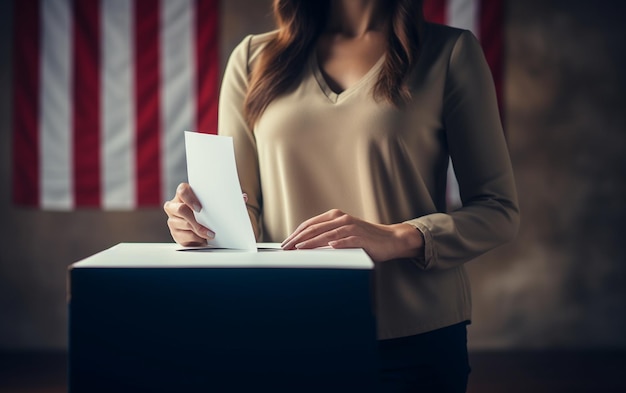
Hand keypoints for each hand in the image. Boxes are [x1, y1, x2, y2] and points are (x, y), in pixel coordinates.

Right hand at [163, 183, 214, 246]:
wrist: (202, 230)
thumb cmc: (205, 213)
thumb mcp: (206, 205)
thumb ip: (207, 202)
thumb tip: (218, 206)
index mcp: (182, 195)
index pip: (182, 191)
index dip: (190, 199)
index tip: (199, 208)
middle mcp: (173, 206)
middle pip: (181, 209)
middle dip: (195, 218)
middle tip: (208, 224)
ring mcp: (172, 220)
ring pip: (185, 224)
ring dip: (200, 230)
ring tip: (210, 234)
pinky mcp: (175, 233)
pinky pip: (186, 236)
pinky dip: (197, 238)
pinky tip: (203, 238)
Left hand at [280, 209, 424, 262]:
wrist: (390, 239)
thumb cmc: (365, 238)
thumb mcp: (343, 233)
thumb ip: (327, 235)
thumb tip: (305, 245)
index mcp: (335, 216)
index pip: (310, 224)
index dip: (296, 233)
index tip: (285, 243)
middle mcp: (342, 219)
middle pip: (315, 228)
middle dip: (298, 239)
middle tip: (286, 248)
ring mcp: (351, 227)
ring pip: (327, 234)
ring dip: (312, 242)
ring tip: (299, 249)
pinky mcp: (361, 237)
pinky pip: (347, 240)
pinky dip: (337, 243)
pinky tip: (329, 247)